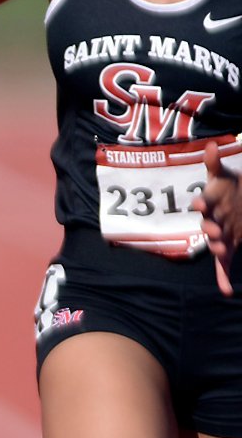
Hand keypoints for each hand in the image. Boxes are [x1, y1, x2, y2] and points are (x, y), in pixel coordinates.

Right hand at [192, 140, 239, 294]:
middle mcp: (211, 221)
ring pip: (216, 244)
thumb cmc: (228, 190)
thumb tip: (212, 145)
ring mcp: (219, 235)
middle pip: (207, 225)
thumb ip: (215, 164)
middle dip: (210, 229)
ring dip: (218, 248)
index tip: (201, 202)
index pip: (203, 202)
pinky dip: (224, 280)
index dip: (202, 203)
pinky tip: (227, 292)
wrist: (237, 206)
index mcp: (210, 203)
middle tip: (214, 232)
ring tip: (222, 251)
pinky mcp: (227, 248)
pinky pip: (223, 266)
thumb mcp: (224, 177)